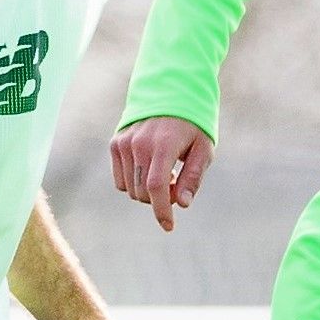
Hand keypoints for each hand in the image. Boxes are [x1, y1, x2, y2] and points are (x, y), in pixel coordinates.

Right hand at [110, 116, 214, 232]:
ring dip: (147, 192)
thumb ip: (193, 177)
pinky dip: (135, 183)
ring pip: (130, 188)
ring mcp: (123, 143)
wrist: (170, 93)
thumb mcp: (204, 148)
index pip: (156, 187)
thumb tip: (182, 204)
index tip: (169, 226)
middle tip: (177, 184)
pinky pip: (121, 179)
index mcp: (163, 145)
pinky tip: (151, 168)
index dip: (161, 210)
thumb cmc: (193, 124)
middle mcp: (138, 144)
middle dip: (160, 199)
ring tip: (166, 173)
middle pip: (142, 192)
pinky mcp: (115, 143)